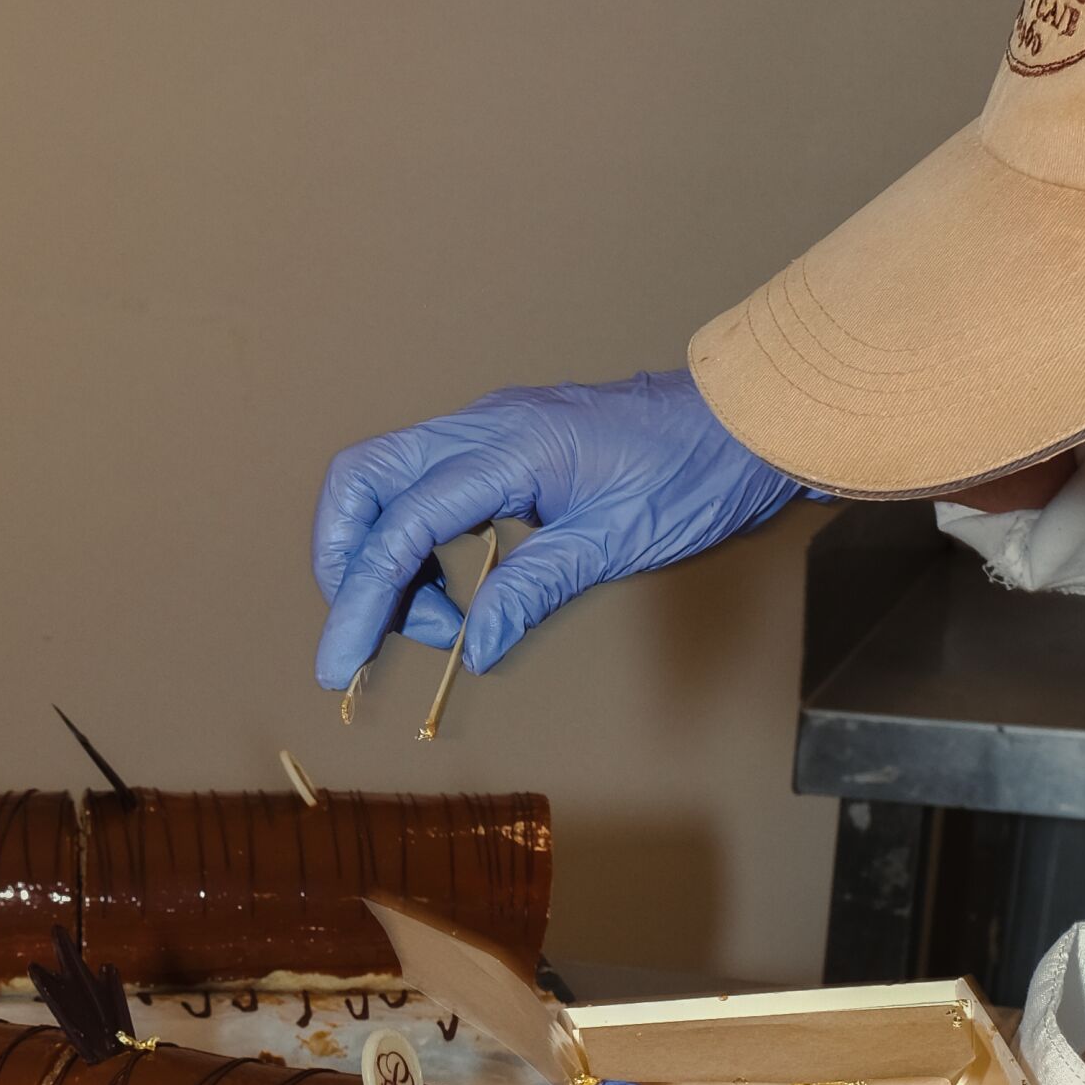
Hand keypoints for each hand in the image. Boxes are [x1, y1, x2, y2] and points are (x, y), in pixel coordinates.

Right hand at [311, 370, 805, 689]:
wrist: (744, 422)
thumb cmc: (694, 472)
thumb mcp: (617, 541)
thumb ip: (534, 589)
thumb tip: (471, 647)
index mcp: (509, 445)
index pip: (401, 524)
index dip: (362, 599)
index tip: (340, 662)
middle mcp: (484, 426)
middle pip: (362, 480)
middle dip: (343, 561)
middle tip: (365, 634)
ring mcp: (489, 430)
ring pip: (386, 482)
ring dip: (384, 557)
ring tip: (438, 622)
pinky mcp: (501, 446)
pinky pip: (426, 488)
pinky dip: (416, 543)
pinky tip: (455, 591)